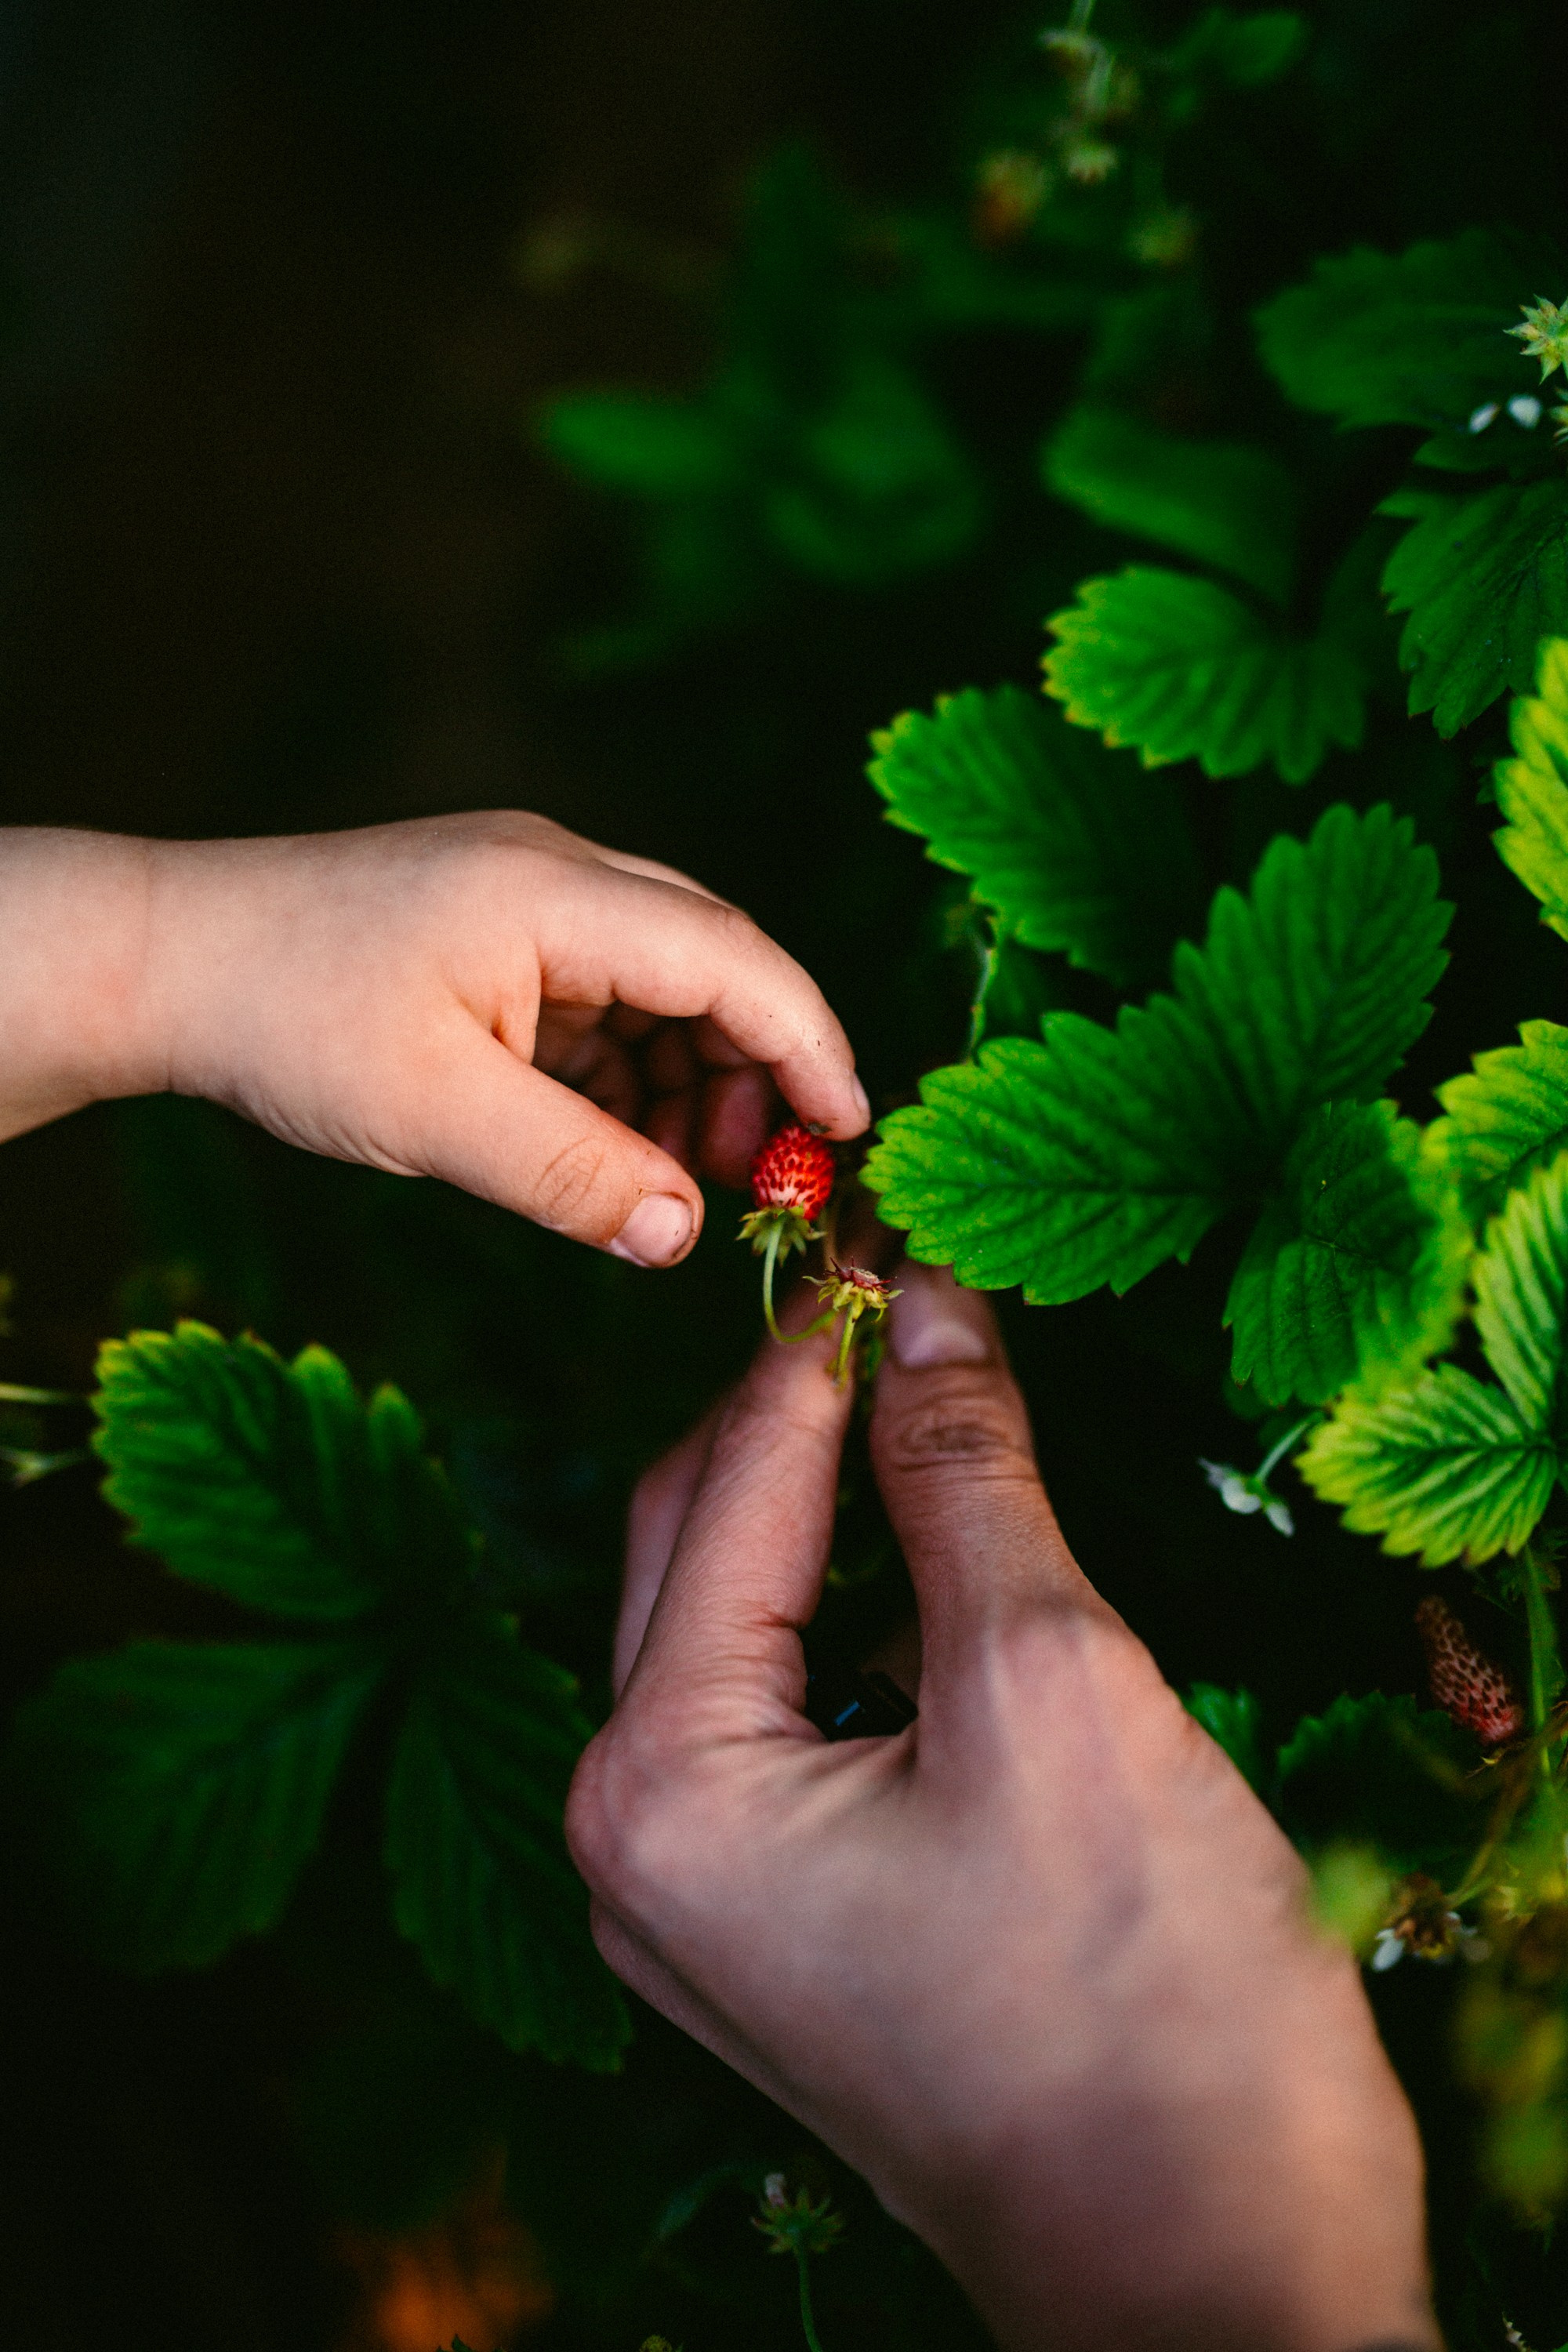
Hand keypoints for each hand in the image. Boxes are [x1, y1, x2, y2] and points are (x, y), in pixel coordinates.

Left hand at [0, 815, 866, 1261]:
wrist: (164, 960)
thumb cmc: (285, 1019)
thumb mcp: (435, 1115)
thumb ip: (573, 1175)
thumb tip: (686, 1236)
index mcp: (555, 893)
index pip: (734, 959)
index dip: (809, 1046)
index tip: (850, 1134)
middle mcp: (558, 879)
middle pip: (713, 964)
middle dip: (754, 1072)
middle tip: (755, 1183)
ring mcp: (527, 904)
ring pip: (662, 989)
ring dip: (689, 1082)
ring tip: (678, 1178)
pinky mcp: (498, 941)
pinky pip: (601, 1007)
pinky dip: (626, 1078)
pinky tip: (615, 1147)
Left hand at [567, 1264, 1439, 2351]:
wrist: (1213, 2273)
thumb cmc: (1141, 2001)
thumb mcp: (1052, 1685)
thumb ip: (962, 1472)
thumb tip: (926, 1298)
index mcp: (664, 1781)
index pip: (735, 1486)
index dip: (824, 1343)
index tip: (895, 1227)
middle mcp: (639, 1840)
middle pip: (704, 1545)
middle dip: (806, 1413)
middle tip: (914, 1293)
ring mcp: (702, 1895)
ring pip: (744, 1626)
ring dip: (834, 1508)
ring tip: (936, 1398)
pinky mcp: (779, 1923)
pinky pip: (787, 1715)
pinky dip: (857, 1616)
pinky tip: (940, 1555)